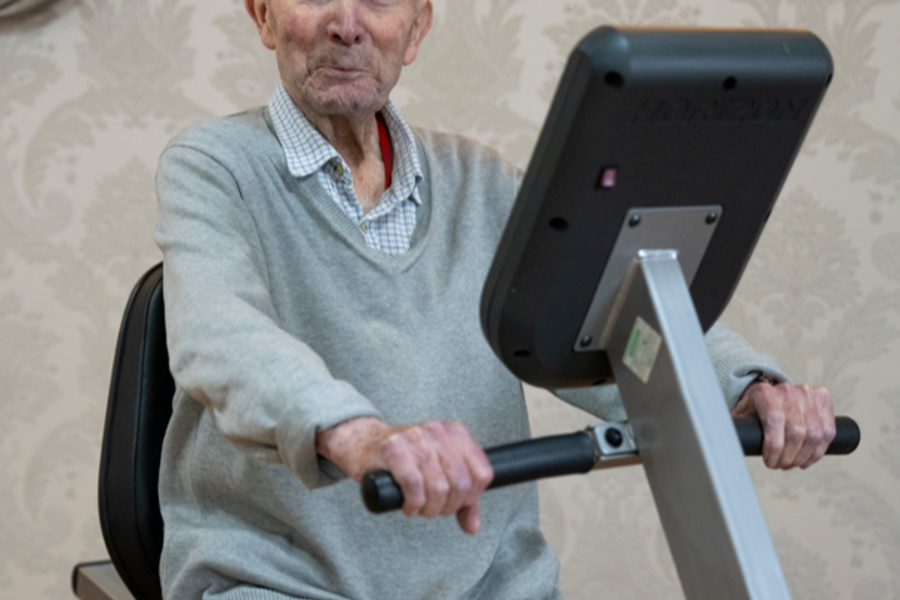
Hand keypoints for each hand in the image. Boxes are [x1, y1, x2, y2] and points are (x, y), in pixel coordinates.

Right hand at [316, 417, 492, 533]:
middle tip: (433, 509)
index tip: (456, 503)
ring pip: (438, 487)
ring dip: (429, 508)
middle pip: (461, 483)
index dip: (472, 497)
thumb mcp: (438, 470)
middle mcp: (438, 432)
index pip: (482, 472)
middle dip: (448, 506)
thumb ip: (461, 497)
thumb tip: (472, 525)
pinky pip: (414, 484)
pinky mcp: (394, 447)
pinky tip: (409, 505)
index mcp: (456, 433)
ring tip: (419, 507)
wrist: (363, 442)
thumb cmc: (404, 458)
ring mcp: (416, 437)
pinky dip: (414, 503)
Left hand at [731, 380, 835, 468]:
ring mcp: (807, 393)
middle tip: (779, 465)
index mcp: (764, 393)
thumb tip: (721, 448)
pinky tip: (807, 458)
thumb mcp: (738, 418)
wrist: (767, 393)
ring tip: (792, 463)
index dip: (774, 447)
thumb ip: (735, 431)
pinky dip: (819, 451)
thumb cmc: (751, 410)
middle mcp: (788, 390)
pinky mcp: (822, 398)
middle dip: (788, 456)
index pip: (774, 420)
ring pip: (815, 434)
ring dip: (804, 457)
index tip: (769, 462)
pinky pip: (828, 431)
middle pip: (797, 432)